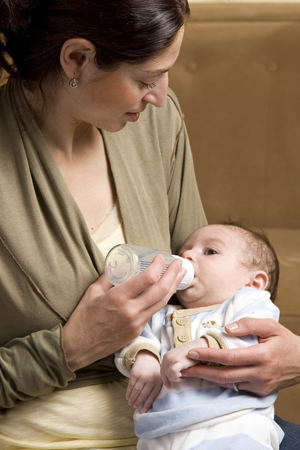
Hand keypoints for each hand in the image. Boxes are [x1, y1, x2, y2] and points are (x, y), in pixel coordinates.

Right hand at [62, 255, 185, 371]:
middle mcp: (131, 311)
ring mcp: (136, 323)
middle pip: (161, 290)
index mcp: (118, 298)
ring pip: (162, 302)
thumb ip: (109, 276)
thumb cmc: (83, 317)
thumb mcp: (93, 291)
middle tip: (179, 263)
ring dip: (173, 287)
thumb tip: (122, 264)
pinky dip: (163, 299)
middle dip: (173, 274)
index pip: (147, 279)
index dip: (158, 266)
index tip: (161, 257)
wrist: (78, 347)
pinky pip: (154, 312)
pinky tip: (166, 291)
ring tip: (180, 274)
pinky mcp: (137, 331)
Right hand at [126, 351, 161, 411]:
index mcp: (158, 381)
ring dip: (132, 398)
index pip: (152, 395)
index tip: (144, 409)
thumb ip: (155, 388)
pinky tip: (127, 396)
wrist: (147, 358)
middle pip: (143, 394)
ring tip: (130, 403)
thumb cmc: (153, 371)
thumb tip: (148, 402)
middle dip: (138, 401)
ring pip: (136, 390)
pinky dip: (128, 392)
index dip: (148, 403)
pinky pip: (131, 385)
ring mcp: (142, 376)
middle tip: (134, 406)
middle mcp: (150, 379)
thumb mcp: (159, 378)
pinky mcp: (135, 373)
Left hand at [161, 338, 207, 387]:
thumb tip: (169, 379)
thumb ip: (173, 367)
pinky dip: (177, 376)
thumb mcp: (179, 361)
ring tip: (184, 375)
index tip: (169, 386)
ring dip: (177, 378)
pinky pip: (173, 373)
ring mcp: (171, 358)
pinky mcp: (177, 361)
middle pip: (165, 375)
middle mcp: (166, 357)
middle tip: (182, 377)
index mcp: (166, 357)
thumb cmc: (191, 356)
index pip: (162, 372)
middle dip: (173, 379)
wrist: (199, 347)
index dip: (165, 380)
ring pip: (169, 375)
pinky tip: (184, 376)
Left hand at [181, 318, 299, 394]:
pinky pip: (237, 387)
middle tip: (183, 369)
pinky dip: (222, 382)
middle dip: (201, 372)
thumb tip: (227, 328)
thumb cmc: (285, 341)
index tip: (192, 353)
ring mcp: (260, 385)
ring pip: (229, 384)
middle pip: (224, 375)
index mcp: (262, 355)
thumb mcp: (271, 325)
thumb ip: (248, 323)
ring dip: (208, 378)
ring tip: (190, 373)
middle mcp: (260, 373)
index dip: (209, 356)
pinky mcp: (260, 392)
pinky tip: (210, 375)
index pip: (229, 357)